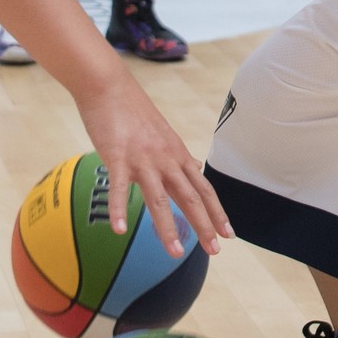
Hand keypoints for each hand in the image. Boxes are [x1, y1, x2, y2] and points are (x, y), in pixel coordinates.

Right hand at [73, 84, 231, 256]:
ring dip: (167, 227)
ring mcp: (142, 159)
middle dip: (204, 225)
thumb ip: (175, 155)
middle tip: (215, 251)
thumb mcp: (162, 134)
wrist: (108, 85)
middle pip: (189, 197)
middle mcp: (165, 158)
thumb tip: (192, 168)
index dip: (217, 211)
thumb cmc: (132, 110)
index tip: (229, 234)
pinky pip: (118, 188)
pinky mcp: (117, 157)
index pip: (203, 188)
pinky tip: (120, 230)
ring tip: (175, 252)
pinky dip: (119, 209)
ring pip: (159, 198)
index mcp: (176, 154)